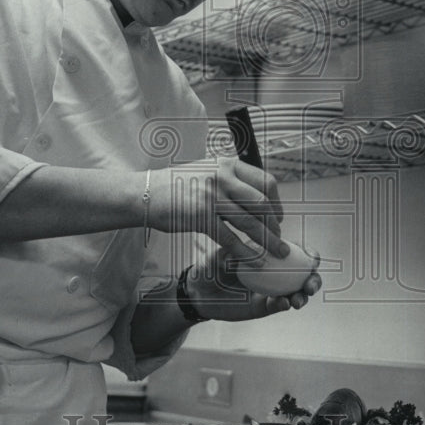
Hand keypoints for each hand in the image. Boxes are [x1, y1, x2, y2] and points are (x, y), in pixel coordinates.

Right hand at [149, 158, 286, 259]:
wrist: (144, 193)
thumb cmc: (175, 185)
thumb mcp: (206, 172)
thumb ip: (229, 180)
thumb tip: (253, 198)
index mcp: (227, 165)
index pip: (265, 182)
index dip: (278, 203)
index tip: (280, 217)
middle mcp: (222, 177)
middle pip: (262, 203)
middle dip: (275, 225)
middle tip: (279, 240)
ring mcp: (211, 195)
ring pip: (249, 221)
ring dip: (266, 240)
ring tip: (276, 252)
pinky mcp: (200, 215)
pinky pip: (229, 236)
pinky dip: (244, 250)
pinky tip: (253, 260)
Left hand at [187, 245, 321, 322]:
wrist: (198, 292)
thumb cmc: (210, 266)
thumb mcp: (222, 255)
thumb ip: (240, 251)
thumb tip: (259, 248)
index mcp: (271, 254)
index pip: (297, 252)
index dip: (310, 255)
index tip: (313, 259)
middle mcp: (276, 272)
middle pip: (304, 275)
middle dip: (314, 280)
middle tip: (310, 285)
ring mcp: (271, 290)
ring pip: (296, 293)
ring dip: (302, 296)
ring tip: (298, 299)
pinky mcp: (264, 307)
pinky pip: (279, 305)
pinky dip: (284, 304)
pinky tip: (283, 303)